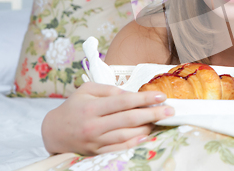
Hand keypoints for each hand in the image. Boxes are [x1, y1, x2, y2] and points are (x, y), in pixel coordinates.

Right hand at [41, 82, 174, 154]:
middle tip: (170, 110)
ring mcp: (96, 141)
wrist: (53, 131)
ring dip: (147, 128)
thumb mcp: (87, 90)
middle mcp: (94, 125)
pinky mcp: (97, 152)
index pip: (123, 102)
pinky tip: (147, 136)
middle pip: (129, 119)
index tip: (161, 96)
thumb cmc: (74, 106)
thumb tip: (131, 93)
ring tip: (161, 120)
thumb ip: (109, 90)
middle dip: (152, 114)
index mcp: (92, 107)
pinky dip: (135, 143)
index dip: (144, 99)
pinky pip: (120, 149)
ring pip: (127, 135)